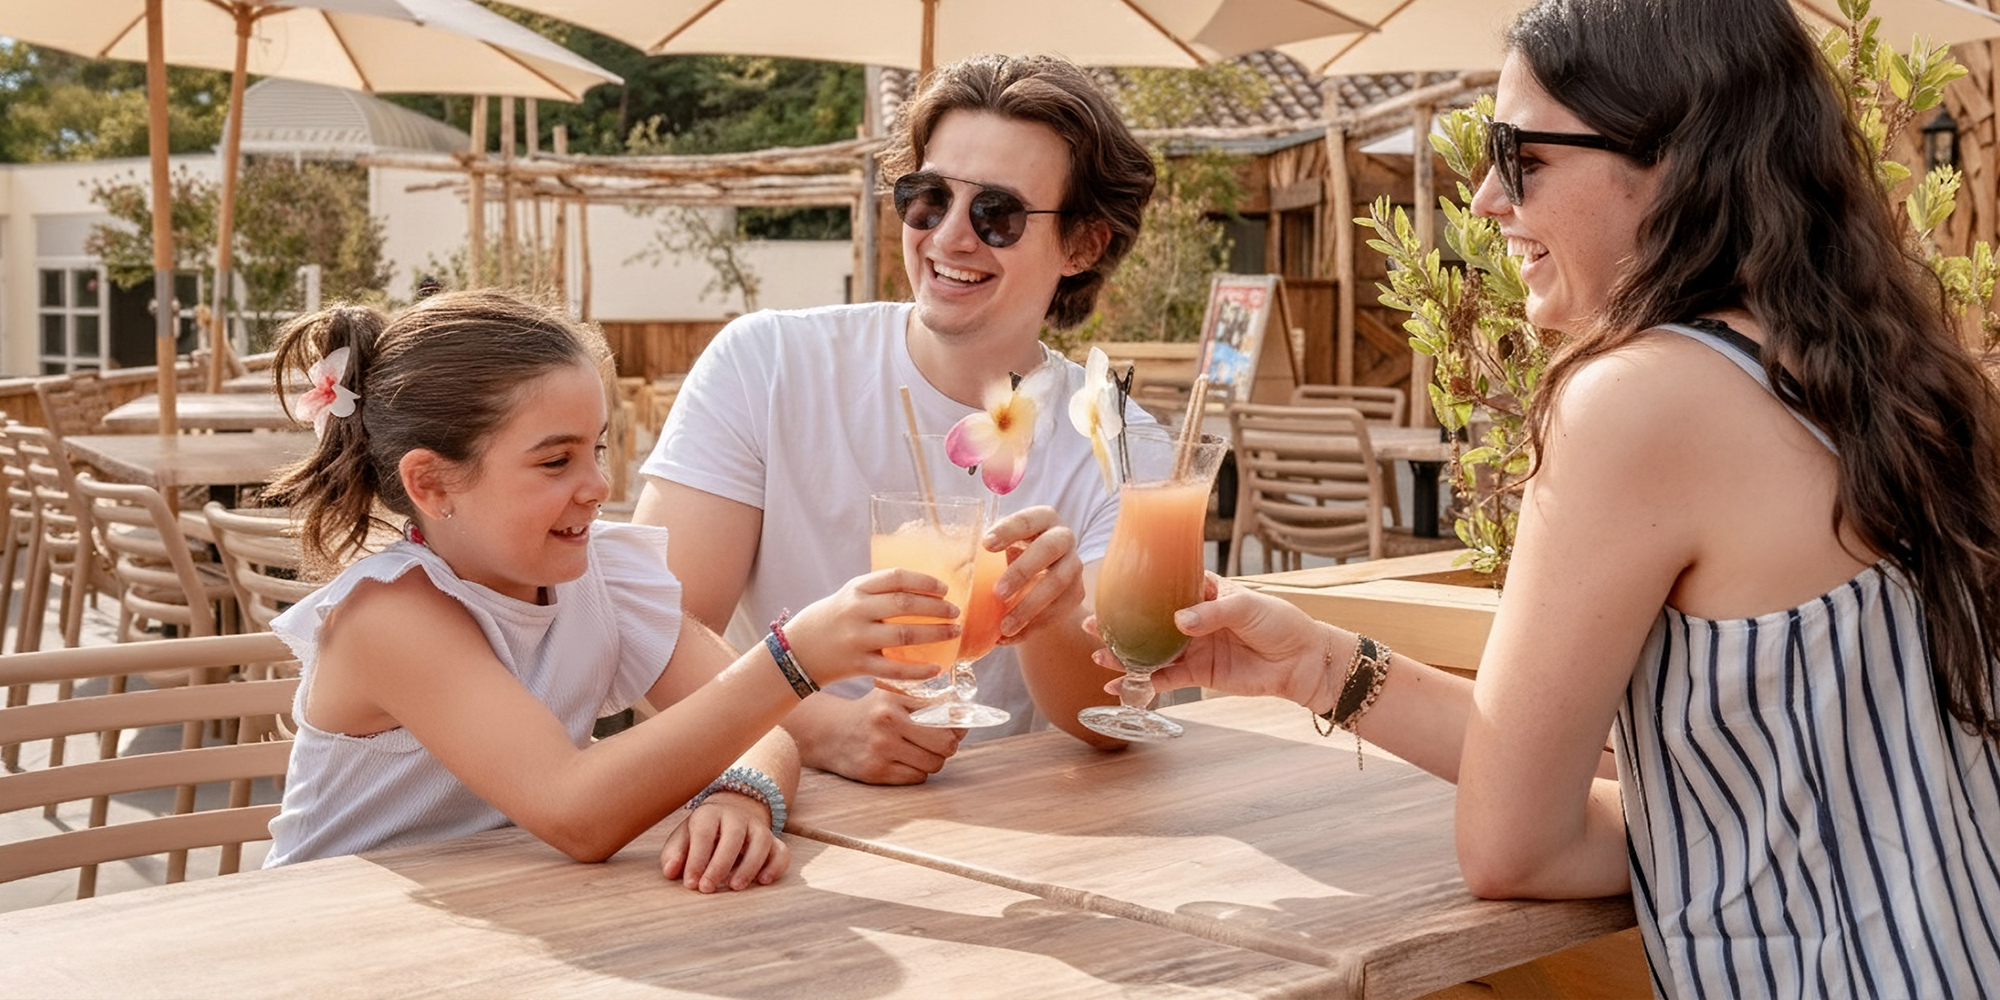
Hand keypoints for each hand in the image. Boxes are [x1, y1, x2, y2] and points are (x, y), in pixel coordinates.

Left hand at [660, 791, 790, 891]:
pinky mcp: (774, 840)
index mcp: (710, 814)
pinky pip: (781, 851)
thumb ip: (675, 854)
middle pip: (733, 836)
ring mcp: (758, 827)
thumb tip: (670, 872)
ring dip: (749, 866)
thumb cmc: (702, 834)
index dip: (696, 859)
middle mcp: (737, 816)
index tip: (690, 883)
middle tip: (707, 889)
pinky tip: (763, 881)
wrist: (731, 814)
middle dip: (719, 865)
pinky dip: (776, 866)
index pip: (704, 834)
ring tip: (734, 887)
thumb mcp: (684, 839)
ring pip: (761, 842)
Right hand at [782, 568, 961, 685]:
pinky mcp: (858, 665)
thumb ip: (878, 591)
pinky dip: (918, 670)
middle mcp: (856, 611)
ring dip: (935, 633)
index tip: (944, 589)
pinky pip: (894, 669)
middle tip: (955, 612)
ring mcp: (857, 639)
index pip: (896, 577)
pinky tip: (936, 669)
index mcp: (855, 589)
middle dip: (936, 608)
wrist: (797, 651)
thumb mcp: (848, 595)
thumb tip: (923, 590)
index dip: (924, 581)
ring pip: (904, 634)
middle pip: (904, 604)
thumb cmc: (831, 620)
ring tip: (954, 632)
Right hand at [787, 686, 964, 784]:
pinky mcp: (875, 772)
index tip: (959, 725)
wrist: (830, 733)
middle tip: (942, 742)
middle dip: (950, 745)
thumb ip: (927, 701)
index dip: (958, 722)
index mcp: (894, 698)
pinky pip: (917, 777)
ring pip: (934, 763)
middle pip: (945, 742)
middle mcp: (887, 722)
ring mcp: (880, 748)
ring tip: (921, 751)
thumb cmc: (871, 713)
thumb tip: (965, 718)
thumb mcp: (893, 695)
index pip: (945, 712)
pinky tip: (905, 761)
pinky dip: (918, 772)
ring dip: (934, 760)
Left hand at [985, 506, 1084, 643]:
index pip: (1027, 520)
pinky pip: (1058, 610)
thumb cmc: (1011, 555)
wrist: (1038, 578)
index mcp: (1042, 518)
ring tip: (1003, 626)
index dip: (1008, 531)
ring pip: (1057, 585)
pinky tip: (1010, 637)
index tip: (985, 545)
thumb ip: (984, 551)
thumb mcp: (1001, 546)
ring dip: (1028, 607)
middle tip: (997, 593)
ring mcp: (1073, 566)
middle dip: (1022, 571)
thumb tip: (957, 568)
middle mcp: (1063, 538)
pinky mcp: (1076, 593)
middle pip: (1048, 549)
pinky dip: (1033, 626)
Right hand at [1092, 573, 1338, 708]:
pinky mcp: (1198, 674)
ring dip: (1125, 654)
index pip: (1166, 584)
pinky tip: (1119, 685)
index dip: (1139, 585)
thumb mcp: (1247, 607)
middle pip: (1149, 621)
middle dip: (1120, 624)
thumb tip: (1179, 622)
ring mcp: (1193, 647)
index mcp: (1203, 592)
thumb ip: (1211, 613)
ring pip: (1151, 651)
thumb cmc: (1279, 623)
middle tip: (1092, 624)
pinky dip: (1142, 682)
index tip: (1112, 584)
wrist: (1300, 662)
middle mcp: (1192, 619)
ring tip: (1098, 655)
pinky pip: (1164, 678)